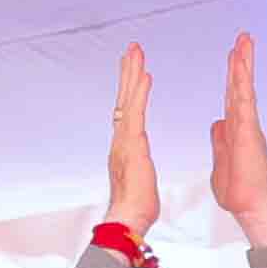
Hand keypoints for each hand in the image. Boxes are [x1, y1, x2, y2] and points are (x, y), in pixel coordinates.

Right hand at [103, 43, 157, 237]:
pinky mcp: (132, 144)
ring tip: (136, 52)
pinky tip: (145, 76)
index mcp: (125, 146)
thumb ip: (137, 165)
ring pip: (127, 100)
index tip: (135, 69)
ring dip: (132, 74)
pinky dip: (140, 93)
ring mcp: (124, 140)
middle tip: (132, 48)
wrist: (128, 218)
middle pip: (124, 98)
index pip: (128, 110)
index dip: (130, 89)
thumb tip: (137, 160)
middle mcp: (120, 138)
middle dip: (127, 72)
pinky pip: (136, 113)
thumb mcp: (140, 178)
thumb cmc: (137, 205)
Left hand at [208, 32, 266, 244]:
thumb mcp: (221, 159)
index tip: (233, 55)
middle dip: (242, 61)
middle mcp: (244, 123)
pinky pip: (245, 101)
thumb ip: (220, 140)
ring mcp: (248, 126)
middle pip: (241, 86)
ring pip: (245, 88)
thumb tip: (218, 123)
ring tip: (244, 41)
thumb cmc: (237, 189)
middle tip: (243, 38)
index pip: (233, 96)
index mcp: (236, 129)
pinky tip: (241, 66)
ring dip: (244, 64)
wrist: (249, 204)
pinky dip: (243, 82)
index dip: (233, 75)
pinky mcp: (248, 131)